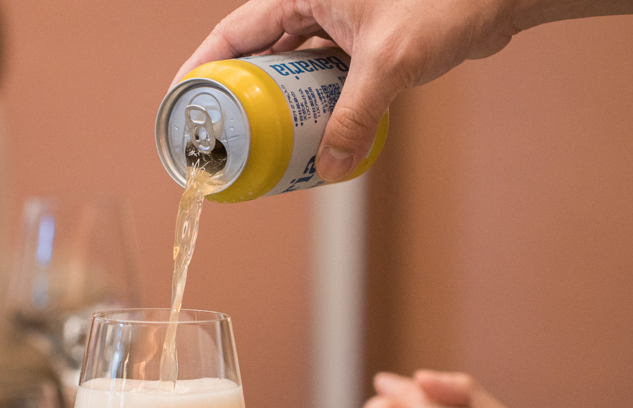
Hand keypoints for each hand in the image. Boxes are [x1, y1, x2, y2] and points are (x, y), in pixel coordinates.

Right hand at [175, 0, 524, 181]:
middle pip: (258, 54)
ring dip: (280, 106)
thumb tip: (331, 166)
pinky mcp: (362, 44)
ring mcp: (337, 25)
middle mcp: (314, 5)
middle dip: (241, 96)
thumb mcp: (390, 62)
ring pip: (291, 69)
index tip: (185, 101)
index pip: (234, 31)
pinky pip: (323, 79)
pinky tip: (311, 134)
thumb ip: (357, 116)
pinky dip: (315, 106)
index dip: (203, 67)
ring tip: (262, 143)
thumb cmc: (447, 1)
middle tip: (226, 135)